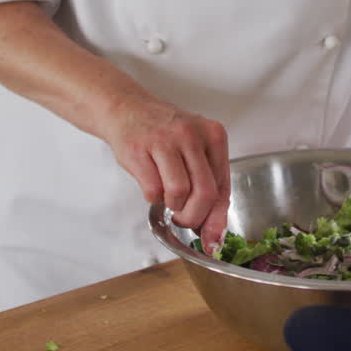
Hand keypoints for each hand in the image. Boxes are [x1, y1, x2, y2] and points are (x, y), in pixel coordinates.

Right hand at [102, 94, 230, 248]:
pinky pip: (153, 190)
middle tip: (184, 219)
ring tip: (167, 197)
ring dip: (173, 206)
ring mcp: (165, 140)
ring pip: (179, 193)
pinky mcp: (139, 149)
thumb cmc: (164, 135)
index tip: (212, 240)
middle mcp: (192, 135)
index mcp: (213, 135)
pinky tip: (152, 185)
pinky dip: (152, 197)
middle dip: (194, 217)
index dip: (217, 219)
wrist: (127, 109)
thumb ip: (208, 185)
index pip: (223, 187)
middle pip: (205, 193)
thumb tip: (212, 232)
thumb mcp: (195, 150)